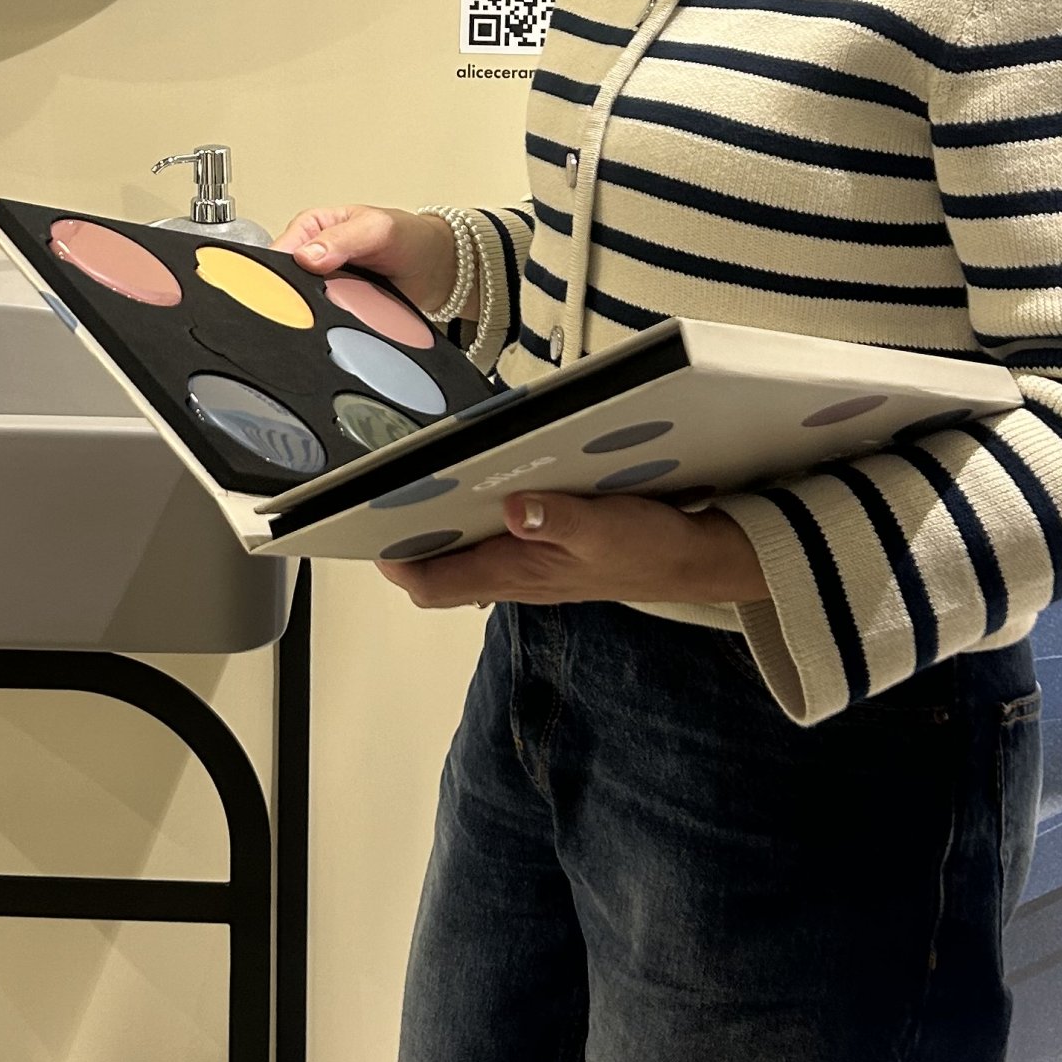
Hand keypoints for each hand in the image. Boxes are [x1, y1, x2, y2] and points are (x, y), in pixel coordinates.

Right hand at [278, 202, 457, 316]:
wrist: (434, 267)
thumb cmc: (408, 237)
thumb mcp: (377, 229)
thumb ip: (342, 240)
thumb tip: (307, 256)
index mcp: (310, 229)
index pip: (278, 253)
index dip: (279, 273)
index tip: (296, 286)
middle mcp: (311, 258)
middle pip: (285, 286)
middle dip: (297, 299)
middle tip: (324, 301)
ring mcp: (323, 286)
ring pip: (303, 309)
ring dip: (316, 315)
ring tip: (342, 309)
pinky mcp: (337, 309)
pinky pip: (325, 323)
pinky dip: (332, 326)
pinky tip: (344, 323)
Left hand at [378, 491, 770, 610]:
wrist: (694, 561)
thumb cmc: (650, 548)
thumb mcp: (609, 528)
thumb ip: (561, 519)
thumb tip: (513, 507)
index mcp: (518, 573)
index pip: (433, 586)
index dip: (395, 562)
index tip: (368, 523)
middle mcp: (513, 574)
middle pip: (437, 569)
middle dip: (406, 537)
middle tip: (383, 490)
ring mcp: (527, 564)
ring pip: (463, 552)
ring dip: (439, 522)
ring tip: (419, 476)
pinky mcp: (544, 549)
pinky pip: (493, 538)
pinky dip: (476, 513)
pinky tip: (482, 478)